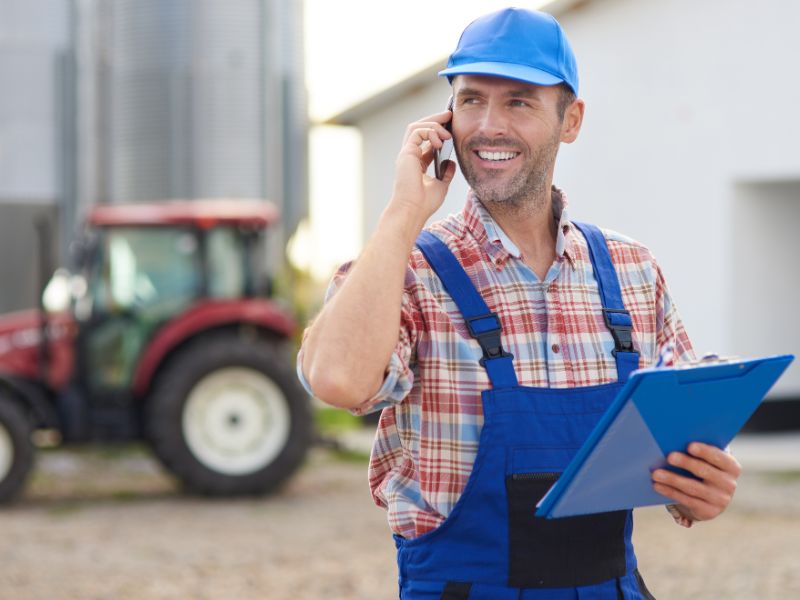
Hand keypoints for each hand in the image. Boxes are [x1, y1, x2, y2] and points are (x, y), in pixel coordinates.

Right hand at [390, 110, 455, 224]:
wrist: (413, 210)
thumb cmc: (424, 203)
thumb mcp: (441, 186)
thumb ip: (446, 173)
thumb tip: (451, 162)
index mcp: (416, 163)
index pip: (426, 140)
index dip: (438, 131)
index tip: (451, 126)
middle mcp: (410, 156)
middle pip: (420, 128)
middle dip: (435, 119)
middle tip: (450, 114)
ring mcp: (406, 153)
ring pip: (416, 126)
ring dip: (434, 123)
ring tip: (447, 130)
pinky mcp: (406, 153)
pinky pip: (416, 131)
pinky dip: (429, 131)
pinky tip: (440, 140)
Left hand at [651, 442, 740, 527]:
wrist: (709, 498)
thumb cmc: (703, 469)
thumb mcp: (706, 461)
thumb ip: (697, 451)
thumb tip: (673, 441)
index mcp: (732, 467)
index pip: (720, 458)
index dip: (705, 451)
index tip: (689, 445)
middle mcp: (729, 484)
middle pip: (705, 472)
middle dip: (686, 463)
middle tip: (669, 456)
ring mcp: (720, 500)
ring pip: (693, 487)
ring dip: (672, 479)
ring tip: (656, 473)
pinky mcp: (709, 512)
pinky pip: (686, 500)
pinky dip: (670, 492)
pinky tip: (657, 485)